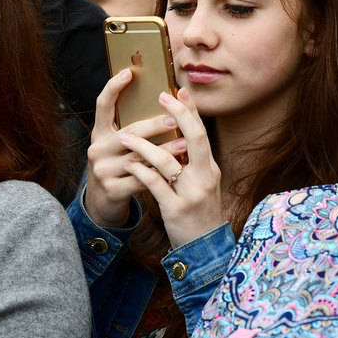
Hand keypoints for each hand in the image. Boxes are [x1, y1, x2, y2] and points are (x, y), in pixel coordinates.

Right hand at [84, 69, 187, 228]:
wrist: (103, 204)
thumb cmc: (119, 167)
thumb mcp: (118, 146)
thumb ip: (132, 129)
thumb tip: (162, 101)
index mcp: (99, 133)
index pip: (102, 104)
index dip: (113, 87)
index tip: (130, 72)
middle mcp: (97, 149)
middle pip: (129, 132)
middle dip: (155, 124)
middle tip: (176, 117)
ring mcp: (102, 170)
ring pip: (140, 156)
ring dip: (166, 149)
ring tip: (186, 142)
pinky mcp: (112, 189)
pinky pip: (142, 179)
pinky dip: (161, 173)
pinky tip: (177, 169)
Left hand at [119, 88, 224, 248]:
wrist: (204, 248)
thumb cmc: (199, 213)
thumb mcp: (203, 185)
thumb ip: (193, 163)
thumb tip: (179, 138)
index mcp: (210, 169)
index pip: (202, 133)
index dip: (192, 111)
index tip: (181, 90)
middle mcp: (205, 178)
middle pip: (195, 138)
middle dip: (178, 114)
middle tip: (161, 96)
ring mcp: (191, 193)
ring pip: (168, 161)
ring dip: (145, 145)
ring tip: (126, 136)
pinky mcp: (176, 209)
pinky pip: (156, 185)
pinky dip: (142, 171)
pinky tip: (129, 163)